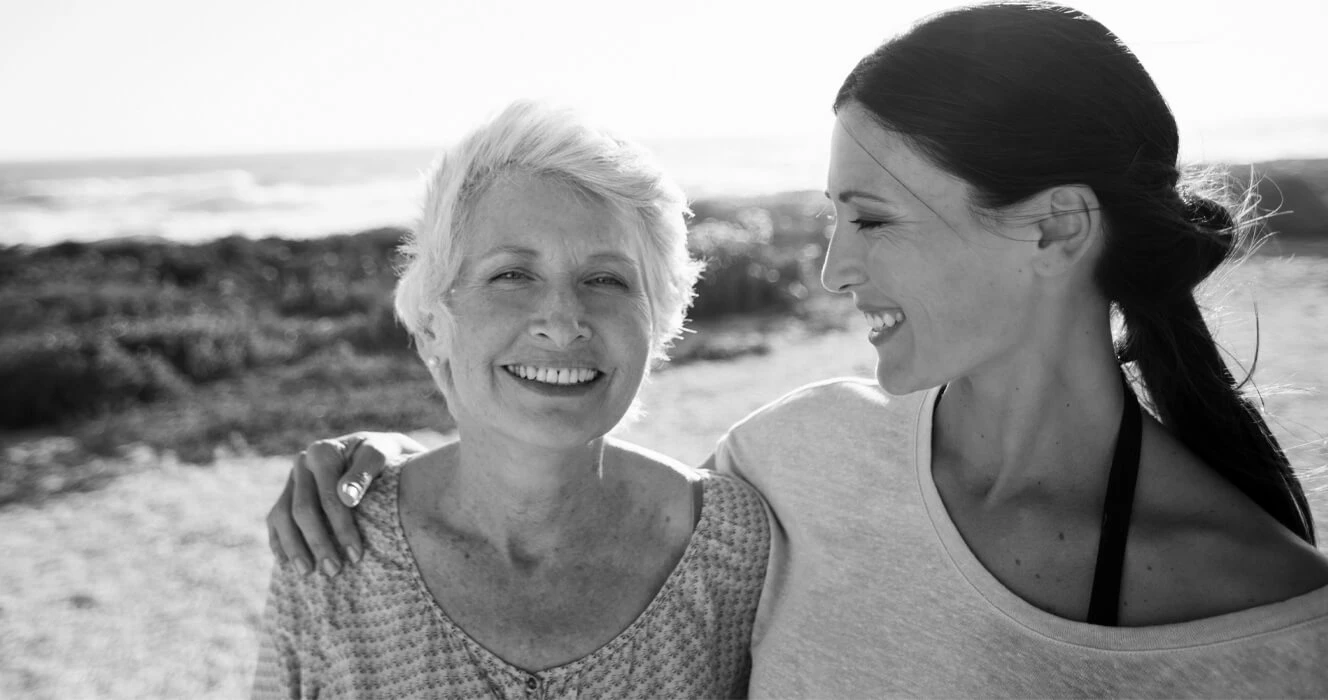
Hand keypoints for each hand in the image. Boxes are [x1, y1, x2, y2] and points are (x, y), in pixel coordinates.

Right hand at [265, 431, 425, 575]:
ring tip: (308, 573)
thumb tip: (345, 497)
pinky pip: (275, 519)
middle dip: (318, 543)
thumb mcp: (381, 456)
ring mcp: (292, 479)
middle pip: (302, 510)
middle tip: (334, 571)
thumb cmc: (385, 455)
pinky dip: (279, 541)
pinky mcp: (288, 493)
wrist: (378, 451)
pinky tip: (287, 563)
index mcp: (323, 452)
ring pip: (282, 516)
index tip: (356, 555)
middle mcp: (302, 463)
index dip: (341, 528)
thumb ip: (363, 473)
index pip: (328, 497)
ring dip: (294, 547)